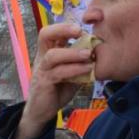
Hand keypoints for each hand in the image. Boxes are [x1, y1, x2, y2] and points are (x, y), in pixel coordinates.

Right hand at [19, 23, 91, 138]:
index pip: (51, 32)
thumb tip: (98, 54)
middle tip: (79, 30)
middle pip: (45, 35)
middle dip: (62, 29)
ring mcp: (42, 70)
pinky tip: (87, 70)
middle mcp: (42, 58)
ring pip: (53, 55)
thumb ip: (79, 64)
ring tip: (88, 54)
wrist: (41, 112)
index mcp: (48, 52)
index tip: (82, 27)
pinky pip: (58, 73)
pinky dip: (74, 70)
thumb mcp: (71, 74)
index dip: (64, 26)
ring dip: (72, 53)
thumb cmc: (56, 91)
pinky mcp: (44, 83)